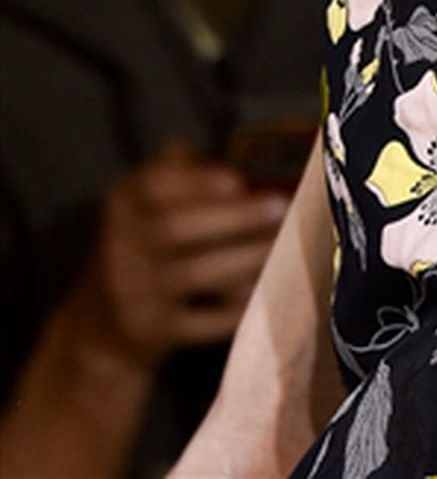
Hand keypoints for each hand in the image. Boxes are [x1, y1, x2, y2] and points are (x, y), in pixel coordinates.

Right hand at [67, 139, 288, 371]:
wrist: (99, 330)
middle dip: (234, 218)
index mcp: (122, 204)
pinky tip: (264, 290)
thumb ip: (179, 171)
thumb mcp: (144, 204)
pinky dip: (235, 308)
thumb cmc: (142, 249)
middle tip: (281, 208)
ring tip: (282, 244)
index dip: (197, 182)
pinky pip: (201, 320)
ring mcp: (133, 294)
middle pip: (175, 230)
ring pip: (193, 275)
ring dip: (245, 258)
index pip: (154, 187)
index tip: (238, 180)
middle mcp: (120, 247)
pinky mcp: (152, 333)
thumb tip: (232, 158)